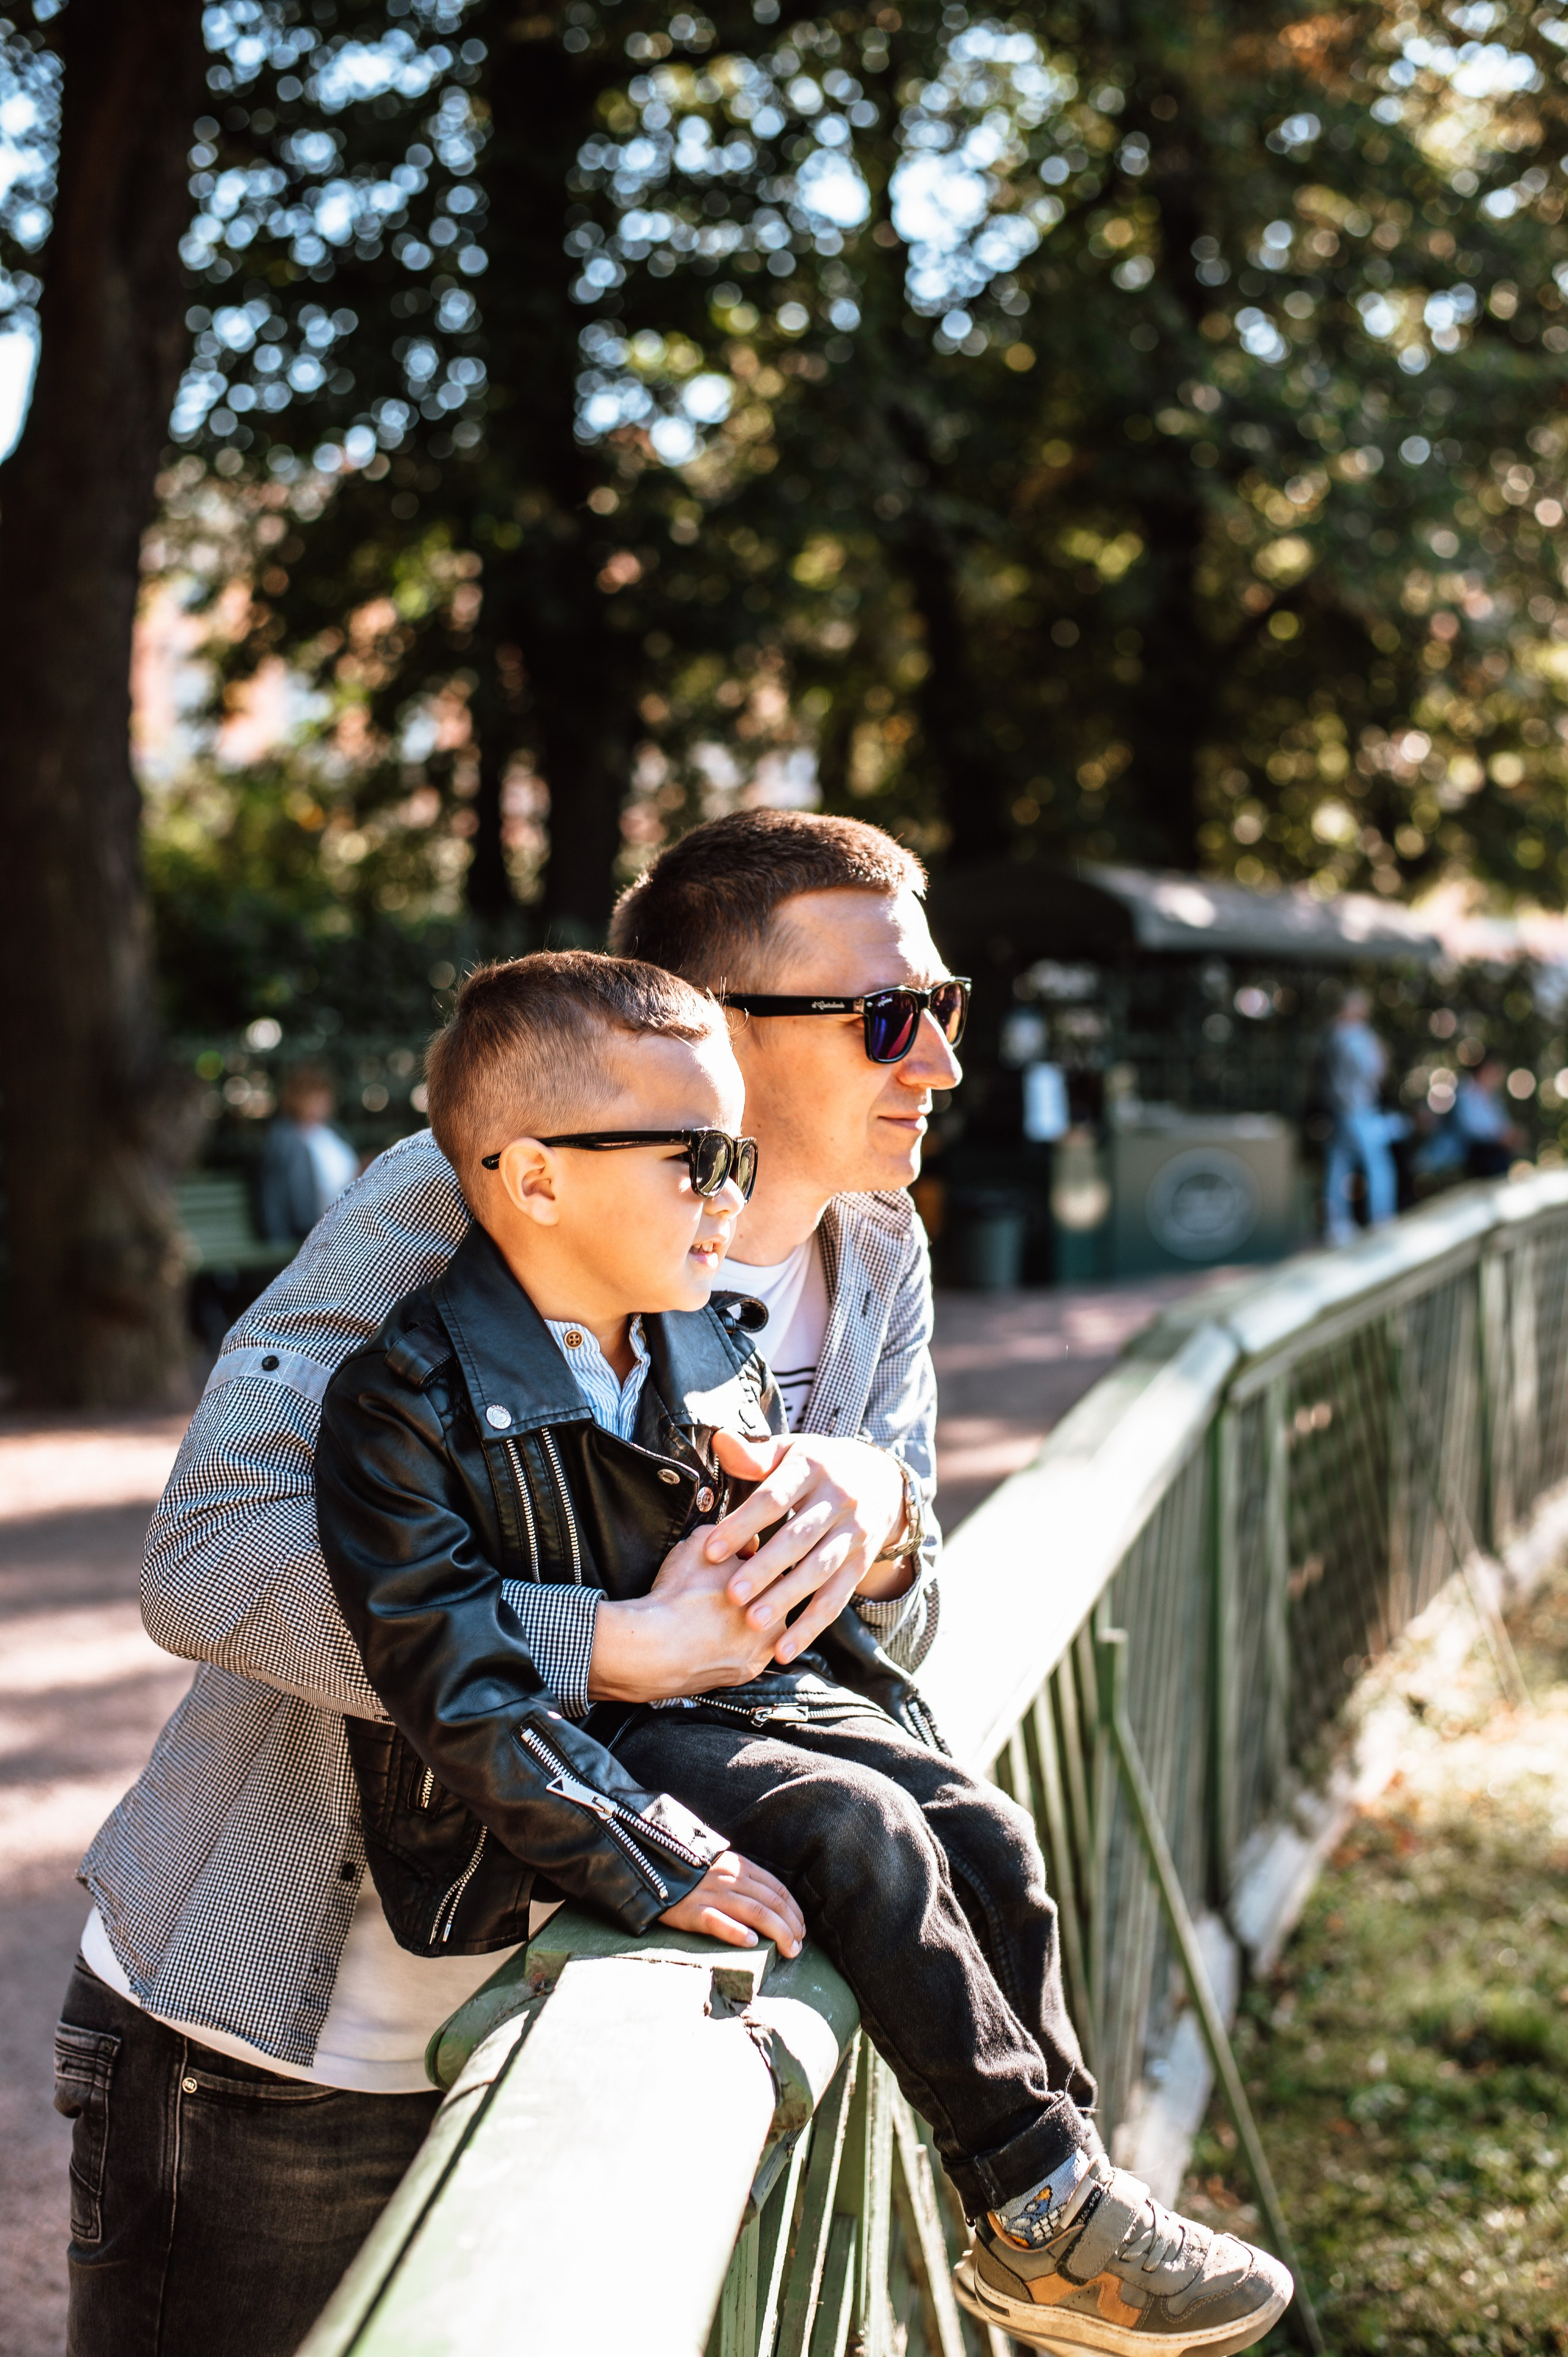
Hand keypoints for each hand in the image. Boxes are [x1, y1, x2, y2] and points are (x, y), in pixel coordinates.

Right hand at [586, 1525, 780, 1702]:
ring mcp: (765, 1647)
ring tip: (716, 1617)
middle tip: (723, 1592)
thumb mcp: (701, 1545)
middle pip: (772, 1598)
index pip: (772, 1566)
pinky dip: (735, 1647)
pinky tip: (715, 1638)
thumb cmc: (678, 1593)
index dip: (751, 1565)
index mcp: (773, 1581)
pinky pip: (748, 1654)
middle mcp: (778, 1616)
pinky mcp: (749, 1672)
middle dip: (754, 1593)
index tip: (732, 1568)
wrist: (656, 1647)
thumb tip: (750, 1542)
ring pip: (762, 1628)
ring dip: (747, 1622)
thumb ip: (732, 1535)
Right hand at [660, 1849, 804, 1955]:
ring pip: (755, 1913)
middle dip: (791, 1927)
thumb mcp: (724, 1870)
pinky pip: (718, 1922)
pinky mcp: (693, 1911)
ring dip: (778, 1933)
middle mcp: (730, 1878)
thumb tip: (776, 1908)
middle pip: (771, 1904)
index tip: (802, 1929)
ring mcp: (711, 1894)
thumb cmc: (695, 1877)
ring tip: (789, 1950)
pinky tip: (752, 1942)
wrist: (654, 1872)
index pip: (777, 1889)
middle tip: (798, 1947)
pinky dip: (737, 1932)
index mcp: (740, 1866)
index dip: (794, 1911)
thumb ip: (747, 1882)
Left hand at [703, 1433, 913, 1667]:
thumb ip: (754, 1455)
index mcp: (813, 1467)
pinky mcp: (861, 1563)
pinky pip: (836, 1599)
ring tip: (755, 1623)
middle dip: (765, 1568)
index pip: (773, 1498)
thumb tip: (720, 1440)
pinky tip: (784, 1650)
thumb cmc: (819, 1466)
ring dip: (787, 1599)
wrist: (882, 1479)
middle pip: (798, 1538)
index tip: (711, 1551)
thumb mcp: (791, 1451)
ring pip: (819, 1571)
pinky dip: (811, 1627)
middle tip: (731, 1594)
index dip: (742, 1524)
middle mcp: (839, 1500)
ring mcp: (854, 1533)